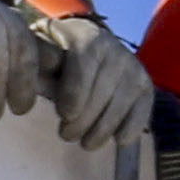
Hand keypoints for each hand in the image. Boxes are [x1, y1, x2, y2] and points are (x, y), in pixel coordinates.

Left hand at [34, 13, 152, 150]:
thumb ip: (38, 69)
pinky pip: (142, 109)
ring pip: (120, 104)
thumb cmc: (57, 57)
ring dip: (102, 130)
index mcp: (85, 36)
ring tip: (86, 142)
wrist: (88, 46)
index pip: (83, 66)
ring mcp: (133, 66)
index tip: (64, 115)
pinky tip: (118, 141)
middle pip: (101, 90)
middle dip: (84, 119)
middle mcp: (114, 47)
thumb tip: (34, 85)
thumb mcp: (43, 55)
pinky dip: (131, 127)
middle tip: (66, 135)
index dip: (74, 94)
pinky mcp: (144, 84)